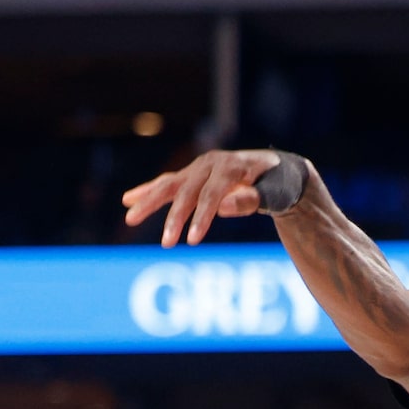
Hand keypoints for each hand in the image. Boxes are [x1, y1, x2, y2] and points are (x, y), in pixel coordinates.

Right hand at [121, 148, 290, 246]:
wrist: (277, 168)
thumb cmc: (279, 184)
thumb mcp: (276, 193)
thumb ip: (253, 199)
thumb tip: (222, 208)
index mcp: (232, 167)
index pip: (212, 195)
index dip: (201, 218)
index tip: (192, 242)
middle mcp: (211, 164)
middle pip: (186, 190)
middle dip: (174, 217)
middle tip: (166, 244)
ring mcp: (200, 168)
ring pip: (170, 184)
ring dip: (149, 202)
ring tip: (130, 218)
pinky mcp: (193, 175)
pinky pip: (168, 183)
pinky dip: (148, 191)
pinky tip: (129, 200)